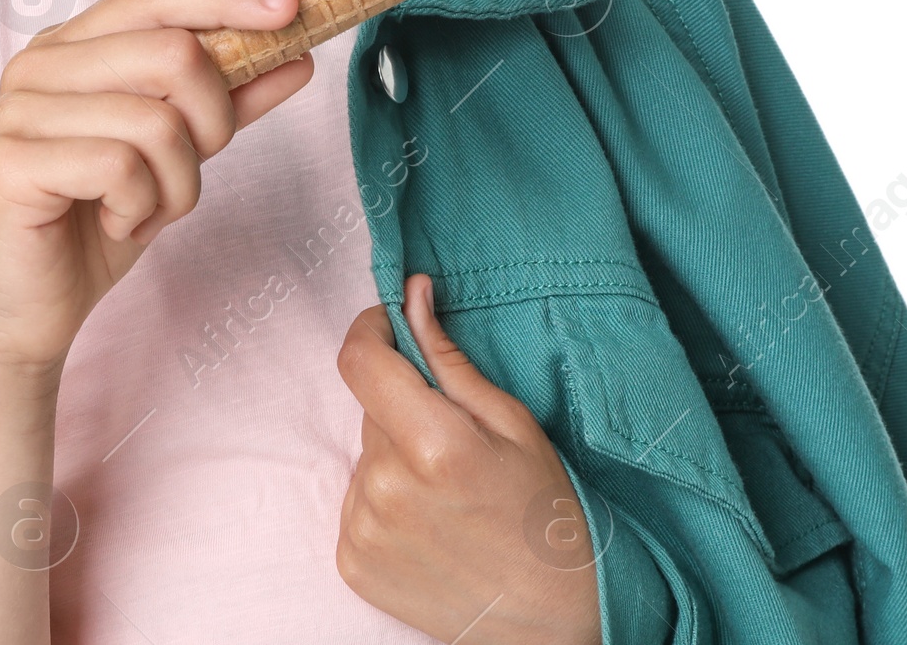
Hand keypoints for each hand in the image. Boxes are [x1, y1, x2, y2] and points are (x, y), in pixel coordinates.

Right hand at [0, 0, 312, 377]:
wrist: (28, 311)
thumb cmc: (97, 221)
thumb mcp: (177, 152)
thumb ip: (228, 99)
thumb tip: (298, 54)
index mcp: (74, 43)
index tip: (290, 8)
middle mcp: (41, 63)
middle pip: (172, 52)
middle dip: (212, 122)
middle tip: (192, 168)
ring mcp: (20, 110)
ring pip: (155, 119)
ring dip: (179, 182)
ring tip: (148, 209)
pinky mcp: (13, 163)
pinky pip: (120, 167)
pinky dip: (141, 208)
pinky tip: (117, 224)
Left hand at [335, 274, 602, 642]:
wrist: (553, 618)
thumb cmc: (543, 512)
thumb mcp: (510, 420)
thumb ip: (446, 356)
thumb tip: (411, 294)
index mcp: (432, 445)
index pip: (359, 360)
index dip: (373, 329)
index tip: (393, 325)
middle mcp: (387, 489)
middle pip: (370, 408)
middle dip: (403, 404)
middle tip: (454, 436)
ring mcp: (365, 531)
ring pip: (364, 454)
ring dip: (394, 455)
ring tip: (446, 489)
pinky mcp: (352, 563)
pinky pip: (356, 499)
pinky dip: (384, 498)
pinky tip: (428, 521)